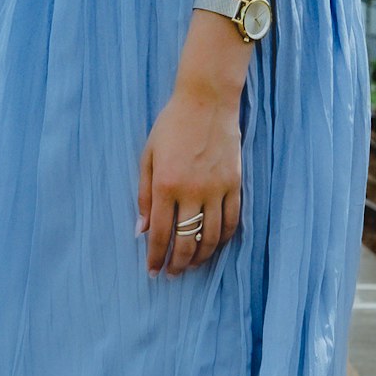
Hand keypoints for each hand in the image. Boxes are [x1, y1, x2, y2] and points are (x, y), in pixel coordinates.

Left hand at [135, 82, 243, 275]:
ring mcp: (216, 189)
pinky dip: (223, 239)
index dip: (156, 257)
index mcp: (165, 184)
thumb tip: (140, 231)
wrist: (206, 101)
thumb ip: (144, 195)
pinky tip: (213, 245)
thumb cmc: (171, 126)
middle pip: (186, 241)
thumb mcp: (148, 156)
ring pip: (211, 237)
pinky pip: (231, 221)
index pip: (160, 233)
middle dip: (178, 264)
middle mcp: (192, 191)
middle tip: (172, 274)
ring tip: (192, 265)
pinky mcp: (235, 184)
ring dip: (201, 257)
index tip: (153, 271)